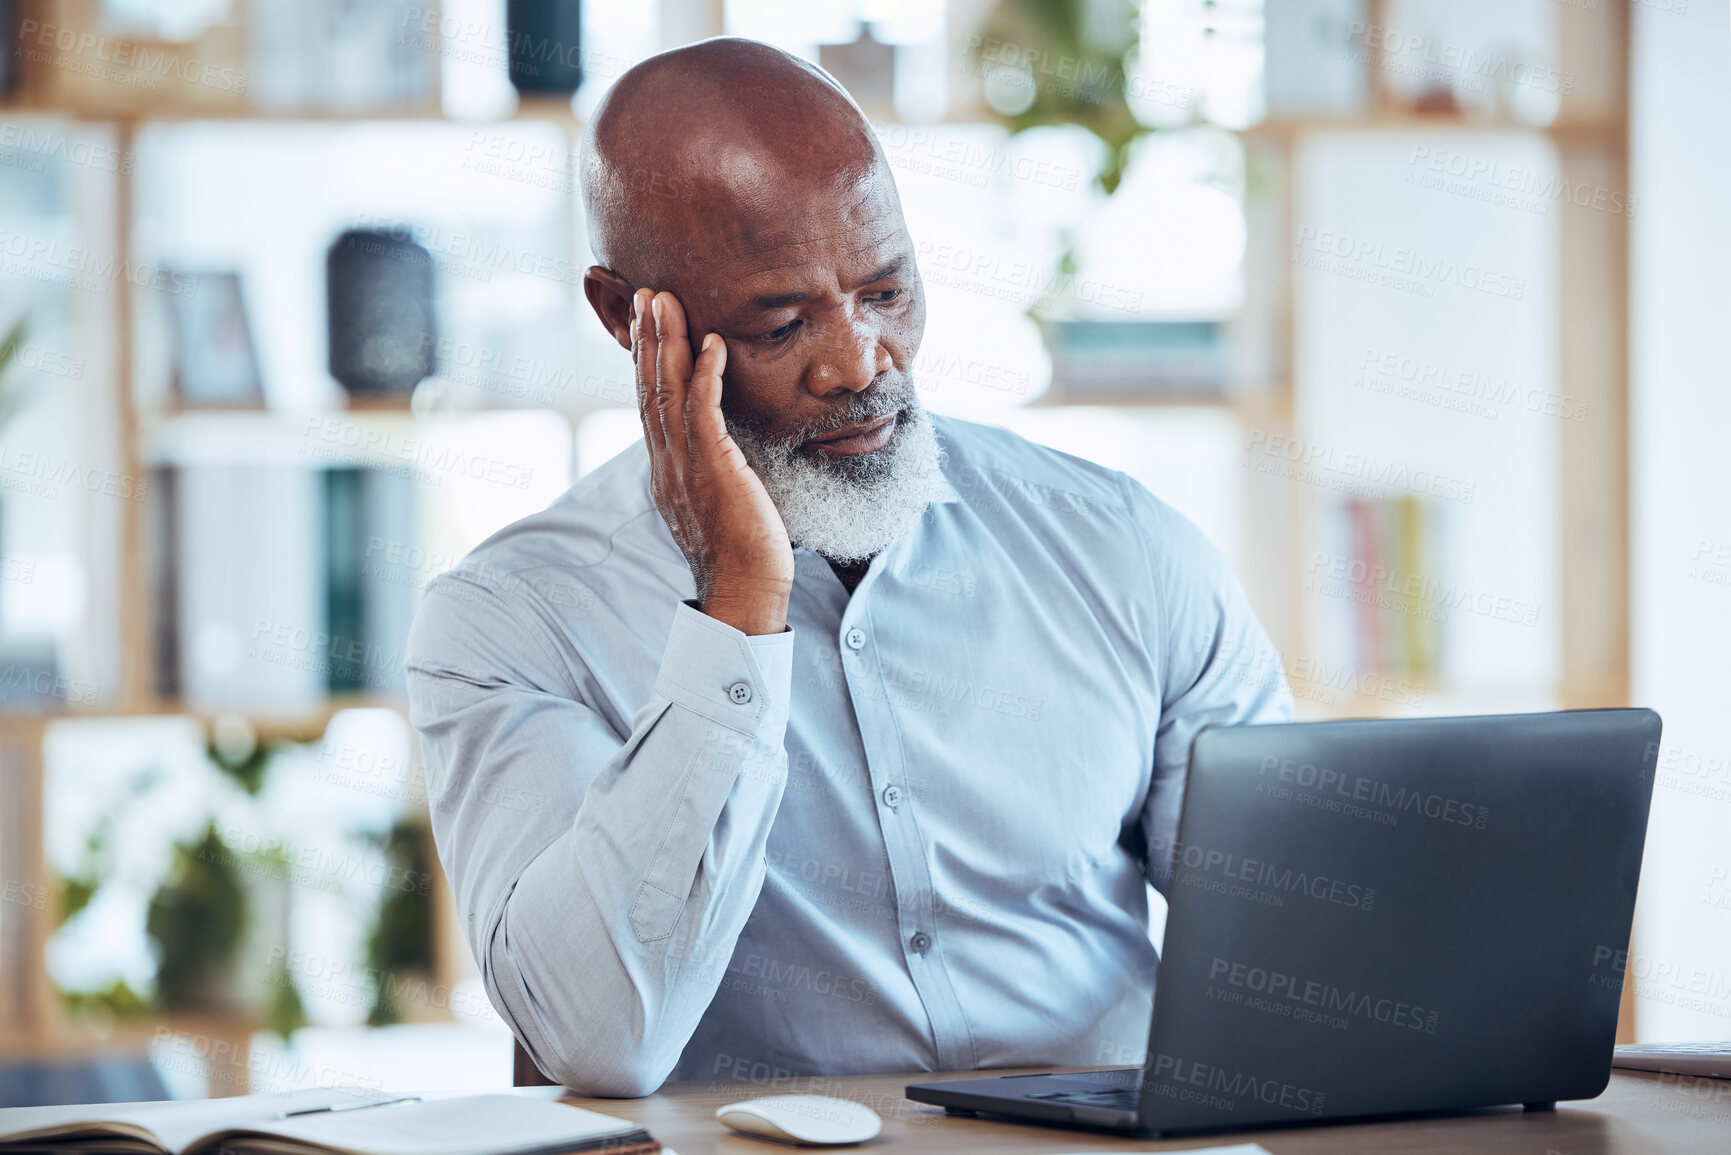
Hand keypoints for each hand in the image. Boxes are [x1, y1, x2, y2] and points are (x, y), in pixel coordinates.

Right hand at [633, 288, 793, 635]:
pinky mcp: (712, 468)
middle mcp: (667, 464)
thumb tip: (719, 456)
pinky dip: (706, 375)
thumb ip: (712, 473)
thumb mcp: (717, 504)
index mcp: (666, 471)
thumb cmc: (742, 554)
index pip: (650, 406)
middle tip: (646, 296)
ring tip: (665, 301)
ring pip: (668, 392)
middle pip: (650, 390)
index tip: (645, 327)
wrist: (744, 590)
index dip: (645, 364)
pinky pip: (703, 413)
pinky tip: (713, 343)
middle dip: (648, 340)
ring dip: (668, 343)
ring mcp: (685, 466)